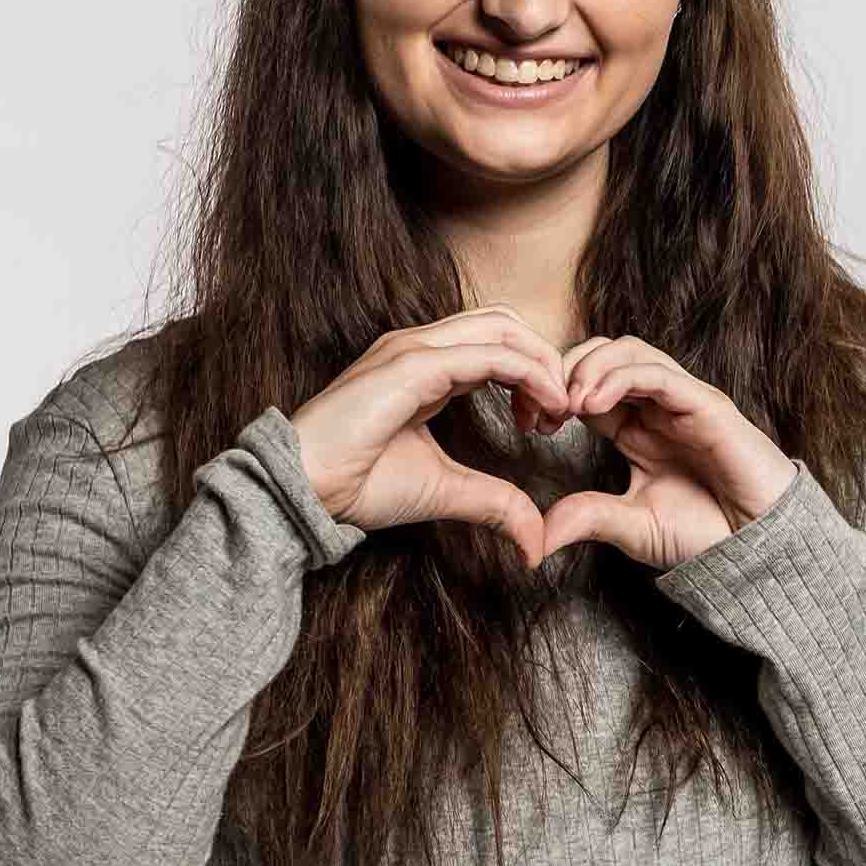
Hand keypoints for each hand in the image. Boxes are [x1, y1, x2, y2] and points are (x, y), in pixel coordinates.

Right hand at [288, 308, 573, 565]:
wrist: (303, 491)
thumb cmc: (357, 485)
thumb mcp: (445, 491)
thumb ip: (495, 503)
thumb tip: (536, 542)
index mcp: (426, 366)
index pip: (499, 343)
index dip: (536, 374)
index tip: (549, 423)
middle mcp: (420, 346)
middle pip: (509, 324)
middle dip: (548, 362)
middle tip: (561, 415)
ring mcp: (413, 349)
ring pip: (505, 328)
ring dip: (545, 365)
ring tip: (557, 412)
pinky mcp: (412, 365)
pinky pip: (490, 354)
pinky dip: (529, 375)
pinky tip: (544, 409)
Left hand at [541, 338, 803, 569]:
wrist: (759, 550)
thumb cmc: (706, 535)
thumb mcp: (631, 526)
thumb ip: (588, 518)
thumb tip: (537, 533)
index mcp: (638, 428)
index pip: (588, 383)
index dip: (554, 391)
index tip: (531, 423)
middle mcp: (658, 407)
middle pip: (603, 353)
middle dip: (565, 369)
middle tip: (544, 406)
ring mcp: (683, 401)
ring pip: (628, 351)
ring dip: (589, 366)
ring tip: (568, 401)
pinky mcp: (707, 405)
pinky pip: (658, 374)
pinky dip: (619, 377)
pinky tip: (592, 403)